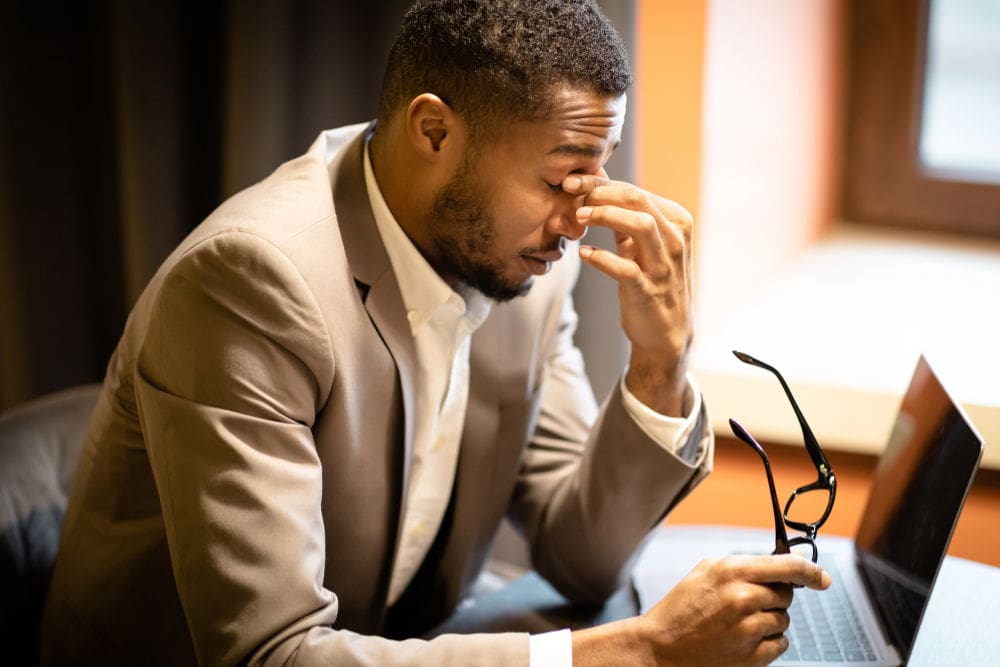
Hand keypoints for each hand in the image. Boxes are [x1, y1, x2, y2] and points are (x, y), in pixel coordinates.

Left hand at [562, 174, 693, 415]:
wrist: (664, 334)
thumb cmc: (650, 282)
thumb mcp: (642, 246)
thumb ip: (624, 218)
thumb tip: (596, 186)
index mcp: (676, 222)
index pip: (637, 191)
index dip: (601, 183)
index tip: (572, 181)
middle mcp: (675, 240)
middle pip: (638, 199)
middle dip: (601, 192)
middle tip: (571, 192)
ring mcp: (664, 266)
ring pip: (641, 225)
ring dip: (605, 216)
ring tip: (578, 218)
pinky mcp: (649, 291)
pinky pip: (625, 269)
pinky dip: (601, 258)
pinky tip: (583, 254)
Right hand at [639, 554, 830, 665]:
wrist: (660, 647)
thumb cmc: (682, 607)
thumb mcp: (707, 571)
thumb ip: (748, 563)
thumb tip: (791, 561)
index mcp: (732, 571)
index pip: (788, 566)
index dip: (811, 570)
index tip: (822, 577)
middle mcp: (743, 598)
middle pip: (786, 595)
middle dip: (773, 596)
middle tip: (748, 601)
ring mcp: (749, 629)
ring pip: (783, 620)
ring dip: (769, 620)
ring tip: (738, 622)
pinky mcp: (752, 656)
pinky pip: (781, 644)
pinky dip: (768, 641)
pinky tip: (743, 638)